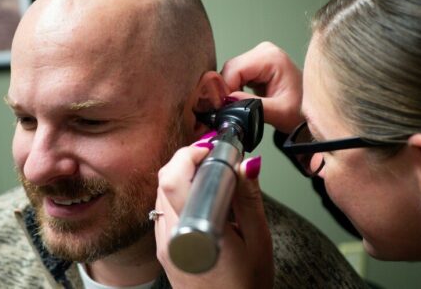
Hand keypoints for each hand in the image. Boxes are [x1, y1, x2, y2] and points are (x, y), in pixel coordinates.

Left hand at [154, 136, 273, 288]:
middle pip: (164, 180)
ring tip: (213, 178)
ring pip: (161, 193)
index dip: (193, 153)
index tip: (215, 146)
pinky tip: (204, 200)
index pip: (175, 177)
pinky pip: (164, 210)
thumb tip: (248, 163)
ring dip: (183, 176)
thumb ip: (249, 199)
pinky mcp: (163, 250)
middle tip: (214, 155)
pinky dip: (180, 196)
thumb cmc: (245, 288)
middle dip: (187, 159)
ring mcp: (164, 244)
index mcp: (194, 232)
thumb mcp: (258, 240)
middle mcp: (170, 237)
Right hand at [221, 41, 303, 132]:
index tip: (226, 107)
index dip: (226, 89)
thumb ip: (251, 104)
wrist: (309, 112)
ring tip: (242, 105)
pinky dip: (235, 89)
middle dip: (228, 90)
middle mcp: (264, 51)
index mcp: (272, 57)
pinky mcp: (257, 64)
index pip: (234, 69)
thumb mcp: (278, 112)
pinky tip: (244, 99)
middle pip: (230, 69)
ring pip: (230, 72)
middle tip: (234, 109)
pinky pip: (236, 75)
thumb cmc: (301, 110)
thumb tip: (227, 100)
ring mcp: (260, 56)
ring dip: (231, 90)